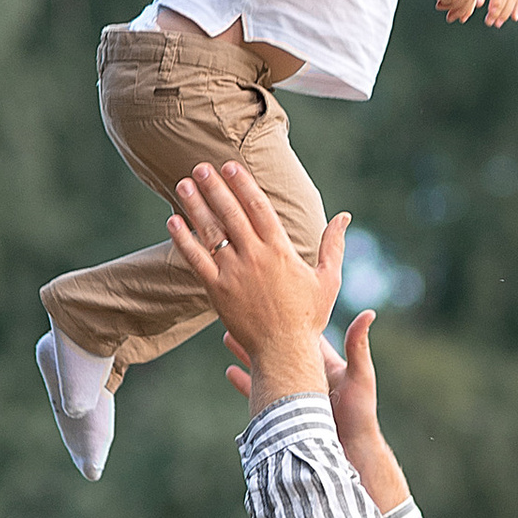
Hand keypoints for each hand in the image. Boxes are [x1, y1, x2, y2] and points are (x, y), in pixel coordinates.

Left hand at [168, 164, 347, 409]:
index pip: (258, 207)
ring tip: (183, 184)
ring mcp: (234, 273)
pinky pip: (196, 260)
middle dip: (215, 187)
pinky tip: (173, 221)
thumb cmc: (308, 317)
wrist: (284, 351)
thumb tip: (344, 217)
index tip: (230, 166)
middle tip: (200, 167)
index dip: (243, 184)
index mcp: (280, 250)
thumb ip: (333, 245)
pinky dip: (183, 239)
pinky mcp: (217, 290)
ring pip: (211, 232)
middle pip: (231, 214)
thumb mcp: (328, 279)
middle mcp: (255, 257)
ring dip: (196, 206)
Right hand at [222, 302, 411, 510]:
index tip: (271, 297)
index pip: (302, 332)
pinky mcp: (283, 411)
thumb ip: (358, 346)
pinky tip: (229, 372)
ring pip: (265, 367)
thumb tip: (368, 312)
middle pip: (277, 347)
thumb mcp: (360, 376)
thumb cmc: (360, 415)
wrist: (350, 450)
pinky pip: (260, 393)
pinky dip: (245, 382)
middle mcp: (304, 374)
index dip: (287, 315)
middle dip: (260, 332)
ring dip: (247, 353)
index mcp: (322, 362)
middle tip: (240, 315)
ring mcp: (292, 392)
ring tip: (227, 337)